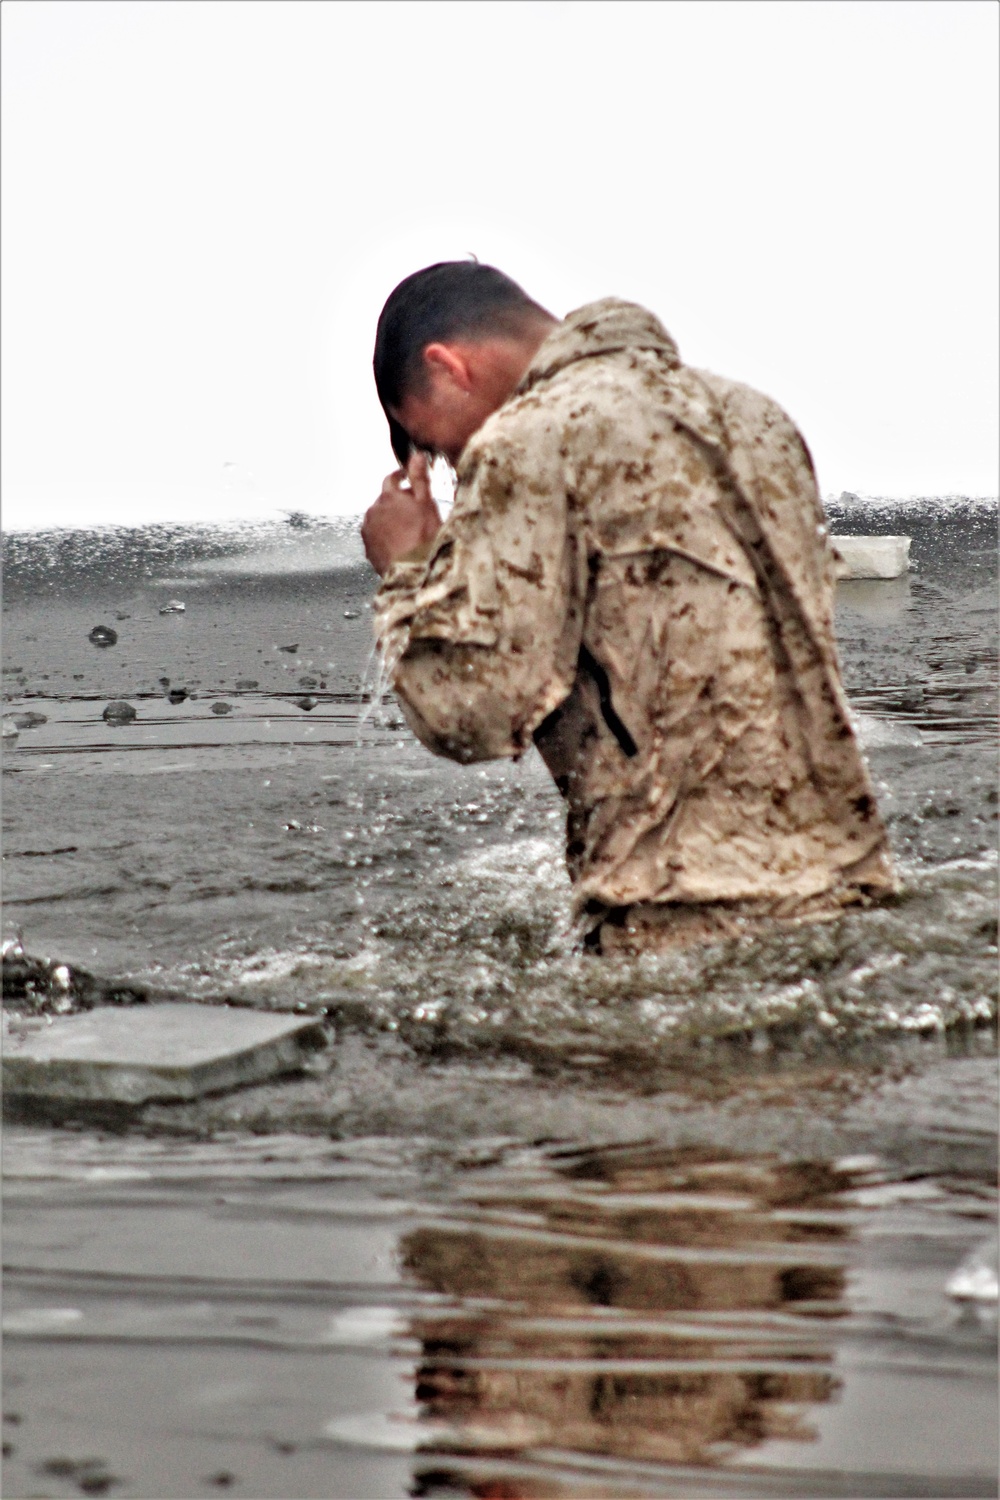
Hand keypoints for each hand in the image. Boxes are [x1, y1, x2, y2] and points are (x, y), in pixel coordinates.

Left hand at [361, 452, 441, 576]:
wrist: (412, 571)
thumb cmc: (423, 537)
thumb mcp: (427, 504)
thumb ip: (419, 478)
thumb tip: (416, 456)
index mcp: (388, 496)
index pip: (391, 479)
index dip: (400, 476)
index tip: (405, 477)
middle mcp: (374, 510)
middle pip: (385, 500)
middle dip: (397, 501)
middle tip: (414, 510)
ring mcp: (369, 530)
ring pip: (379, 518)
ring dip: (390, 519)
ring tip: (408, 530)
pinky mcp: (368, 548)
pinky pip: (376, 536)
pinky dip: (385, 536)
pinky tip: (398, 543)